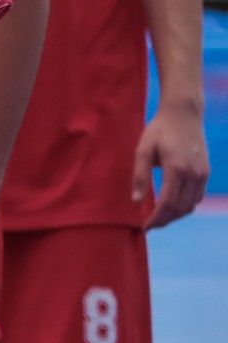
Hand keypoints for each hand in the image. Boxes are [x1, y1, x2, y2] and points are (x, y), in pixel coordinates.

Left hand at [134, 106, 209, 227]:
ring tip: (158, 218)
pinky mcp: (205, 172)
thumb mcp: (143, 149)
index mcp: (176, 169)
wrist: (184, 114)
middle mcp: (194, 175)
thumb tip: (136, 201)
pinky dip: (185, 206)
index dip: (156, 219)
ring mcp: (202, 174)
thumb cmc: (159, 130)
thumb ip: (140, 175)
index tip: (144, 227)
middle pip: (180, 209)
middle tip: (149, 225)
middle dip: (164, 220)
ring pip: (191, 205)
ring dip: (175, 215)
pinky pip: (197, 197)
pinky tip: (172, 205)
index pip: (167, 204)